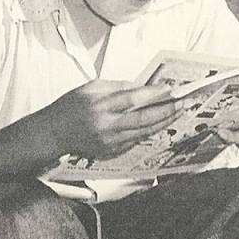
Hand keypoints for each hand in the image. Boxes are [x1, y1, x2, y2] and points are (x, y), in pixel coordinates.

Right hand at [43, 81, 182, 159]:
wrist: (53, 134)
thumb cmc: (69, 107)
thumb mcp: (89, 88)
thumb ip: (115, 87)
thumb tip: (140, 87)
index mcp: (99, 106)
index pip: (131, 99)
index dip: (153, 94)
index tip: (170, 88)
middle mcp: (106, 125)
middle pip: (143, 119)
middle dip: (167, 110)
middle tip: (185, 103)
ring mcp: (109, 141)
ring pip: (144, 132)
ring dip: (164, 122)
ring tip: (179, 113)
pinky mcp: (110, 151)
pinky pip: (135, 141)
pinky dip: (149, 132)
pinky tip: (161, 124)